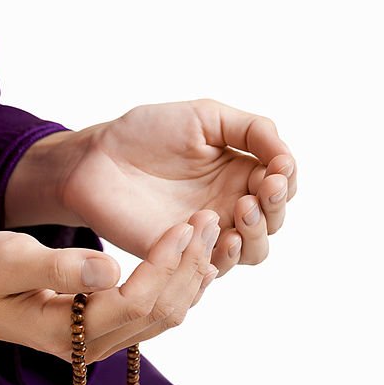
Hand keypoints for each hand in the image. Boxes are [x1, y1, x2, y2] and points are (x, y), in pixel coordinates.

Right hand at [0, 210, 220, 360]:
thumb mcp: (8, 260)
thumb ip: (57, 266)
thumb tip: (109, 269)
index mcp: (69, 332)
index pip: (136, 302)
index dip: (166, 263)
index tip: (185, 225)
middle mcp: (92, 347)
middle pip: (161, 313)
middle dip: (190, 266)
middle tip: (212, 220)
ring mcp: (102, 343)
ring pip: (165, 316)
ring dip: (192, 274)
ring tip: (212, 230)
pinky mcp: (107, 331)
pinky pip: (155, 312)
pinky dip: (180, 284)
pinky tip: (196, 255)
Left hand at [5, 100, 296, 276]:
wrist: (97, 160)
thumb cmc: (146, 133)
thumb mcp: (205, 116)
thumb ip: (252, 130)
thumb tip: (286, 156)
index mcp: (242, 171)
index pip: (282, 184)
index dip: (285, 179)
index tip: (277, 168)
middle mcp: (232, 205)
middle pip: (274, 220)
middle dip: (275, 206)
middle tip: (262, 190)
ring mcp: (210, 234)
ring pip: (255, 250)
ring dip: (257, 233)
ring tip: (243, 210)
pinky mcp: (185, 256)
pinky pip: (217, 268)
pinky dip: (227, 255)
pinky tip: (224, 237)